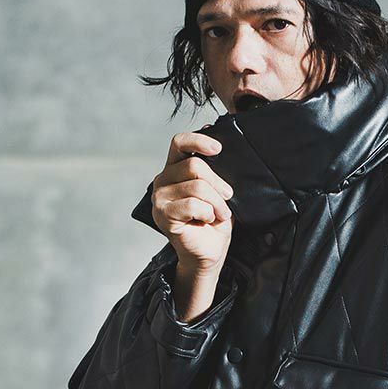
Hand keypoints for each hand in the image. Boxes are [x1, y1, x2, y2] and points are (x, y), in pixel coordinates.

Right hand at [148, 131, 233, 277]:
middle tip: (227, 198)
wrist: (209, 252)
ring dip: (216, 202)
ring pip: (197, 186)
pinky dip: (207, 212)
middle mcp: (163, 180)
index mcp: (174, 169)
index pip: (179, 142)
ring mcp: (160, 197)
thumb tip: (216, 137)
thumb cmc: (213, 221)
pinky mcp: (163, 214)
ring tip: (220, 213)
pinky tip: (208, 220)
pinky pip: (192, 204)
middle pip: (194, 165)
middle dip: (217, 183)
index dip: (198, 140)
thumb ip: (216, 167)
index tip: (218, 149)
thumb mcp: (218, 190)